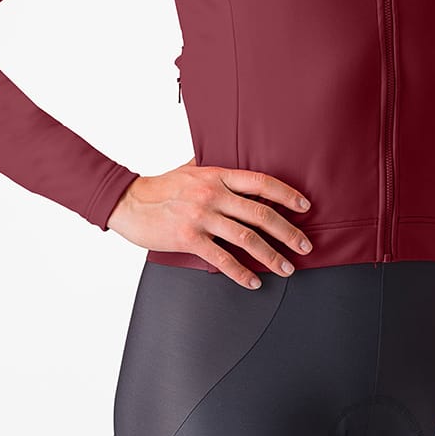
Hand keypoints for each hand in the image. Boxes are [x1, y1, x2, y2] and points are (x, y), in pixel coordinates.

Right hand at [106, 158, 313, 288]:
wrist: (128, 202)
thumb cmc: (161, 186)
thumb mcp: (190, 168)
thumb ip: (212, 164)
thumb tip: (230, 153)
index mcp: (217, 175)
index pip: (260, 182)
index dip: (286, 194)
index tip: (304, 206)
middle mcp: (213, 195)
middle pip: (261, 213)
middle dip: (288, 231)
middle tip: (305, 245)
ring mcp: (201, 217)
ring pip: (246, 239)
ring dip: (271, 256)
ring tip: (288, 268)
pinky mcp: (188, 239)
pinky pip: (222, 259)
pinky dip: (241, 273)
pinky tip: (254, 282)